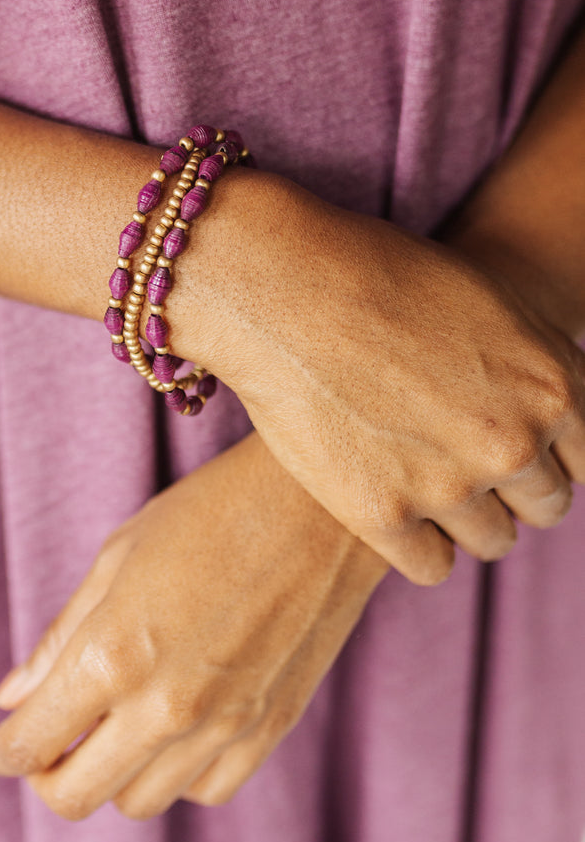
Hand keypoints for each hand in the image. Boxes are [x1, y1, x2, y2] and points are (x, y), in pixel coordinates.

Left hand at [0, 432, 386, 820]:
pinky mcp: (271, 728)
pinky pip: (205, 789)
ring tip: (113, 724)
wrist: (322, 501)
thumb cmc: (211, 510)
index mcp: (113, 654)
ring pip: (139, 801)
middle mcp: (166, 706)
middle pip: (76, 797)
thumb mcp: (119, 555)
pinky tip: (172, 727)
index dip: (0, 751)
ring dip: (110, 773)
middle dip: (45, 777)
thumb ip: (62, 637)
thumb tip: (11, 697)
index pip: (31, 744)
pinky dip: (175, 772)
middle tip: (44, 744)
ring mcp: (225, 725)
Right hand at [188, 173, 584, 585]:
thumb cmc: (379, 276)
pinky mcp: (384, 516)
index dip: (544, 453)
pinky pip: (432, 565)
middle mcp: (513, 443)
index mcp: (552, 387)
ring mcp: (450, 485)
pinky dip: (415, 543)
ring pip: (492, 541)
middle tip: (455, 459)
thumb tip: (546, 411)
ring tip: (416, 479)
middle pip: (544, 507)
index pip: (584, 462)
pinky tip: (387, 505)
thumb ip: (533, 366)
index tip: (504, 444)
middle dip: (508, 488)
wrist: (287, 289)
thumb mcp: (488, 302)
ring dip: (462, 518)